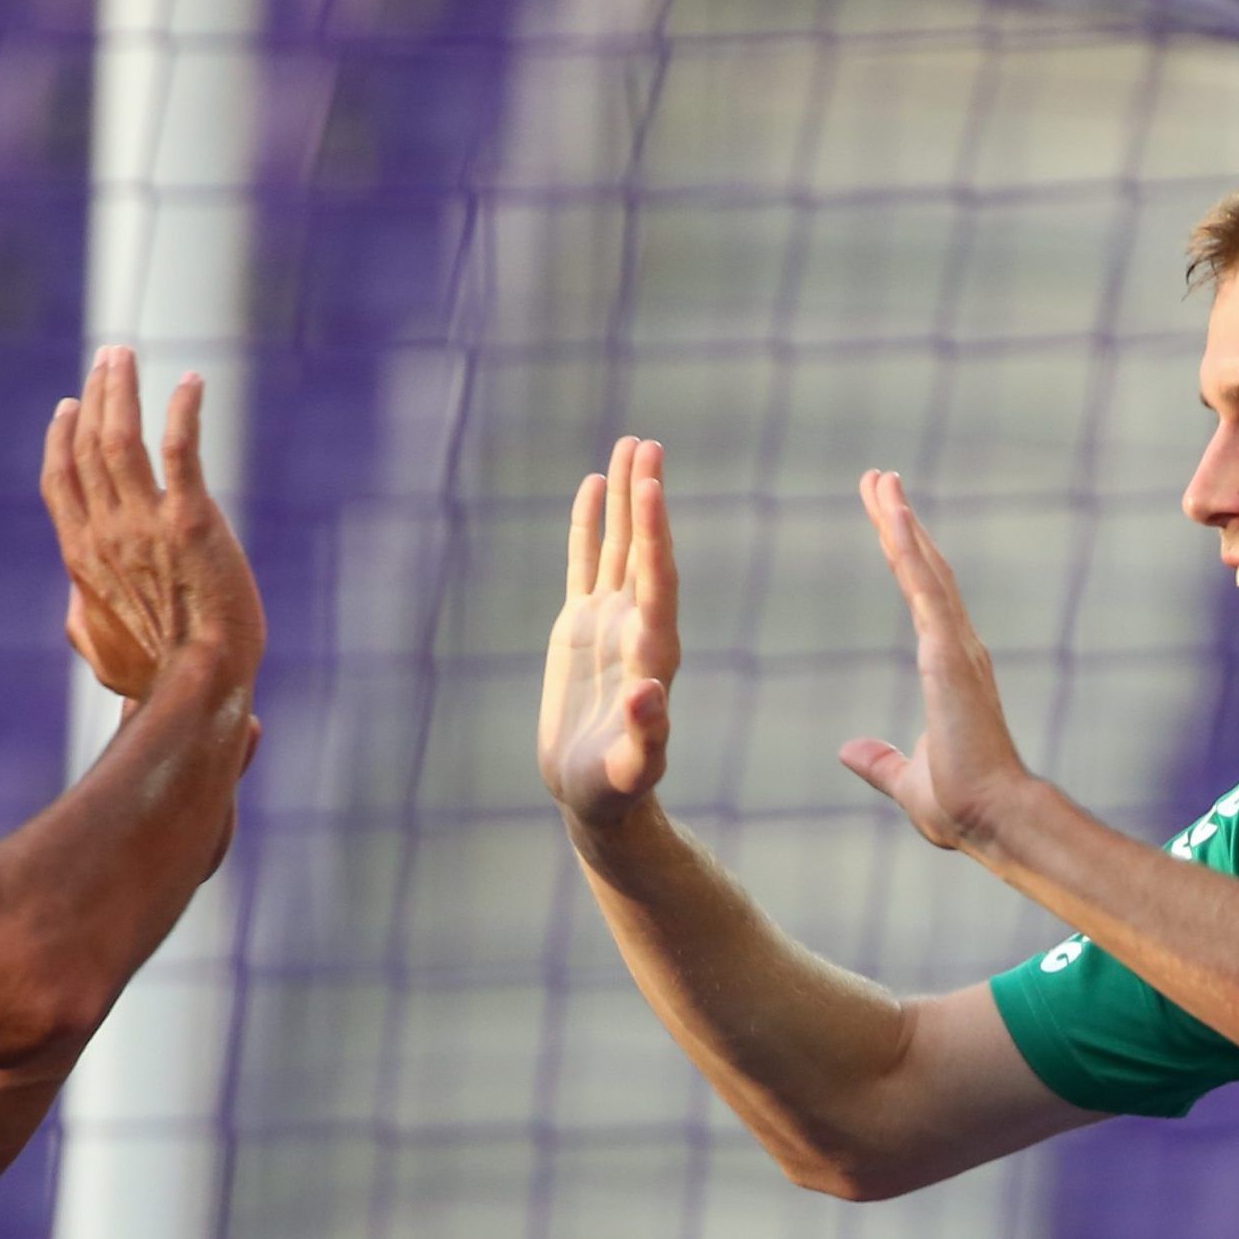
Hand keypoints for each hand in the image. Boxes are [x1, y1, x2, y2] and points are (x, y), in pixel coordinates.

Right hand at [40, 347, 266, 701]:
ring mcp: (145, 524)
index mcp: (82, 557)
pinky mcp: (191, 521)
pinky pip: (181, 451)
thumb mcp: (102, 654)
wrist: (200, 683)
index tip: (70, 406)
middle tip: (108, 360)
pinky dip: (183, 412)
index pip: (61, 480)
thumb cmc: (157, 675)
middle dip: (94, 396)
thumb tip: (78, 603)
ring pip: (120, 438)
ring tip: (126, 355)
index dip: (62, 438)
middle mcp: (106, 532)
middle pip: (87, 446)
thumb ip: (85, 620)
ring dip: (121, 390)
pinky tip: (191, 383)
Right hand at [539, 436, 681, 827]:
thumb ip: (647, 734)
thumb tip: (649, 693)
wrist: (594, 794)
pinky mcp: (580, 627)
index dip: (655, 533)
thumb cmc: (617, 788)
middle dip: (646, 498)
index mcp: (655, 651)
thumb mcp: (632, 768)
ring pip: (617, 547)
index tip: (653, 487)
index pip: (658, 580)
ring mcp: (609, 622)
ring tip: (631, 445)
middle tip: (649, 444)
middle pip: (644, 549)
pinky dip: (588, 526)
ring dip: (626, 498)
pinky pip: (586, 564)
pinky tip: (593, 485)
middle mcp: (638, 626)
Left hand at [840, 469, 1032, 853]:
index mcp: (950, 671)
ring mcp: (957, 649)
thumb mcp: (905, 780)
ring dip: (902, 521)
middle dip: (902, 523)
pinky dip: (909, 549)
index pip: (923, 599)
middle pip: (926, 570)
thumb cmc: (960, 806)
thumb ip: (878, 762)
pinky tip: (893, 514)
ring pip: (925, 569)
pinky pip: (924, 589)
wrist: (991, 821)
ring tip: (880, 479)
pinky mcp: (949, 655)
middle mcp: (959, 649)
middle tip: (880, 479)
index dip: (905, 556)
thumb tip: (849, 751)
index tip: (888, 520)